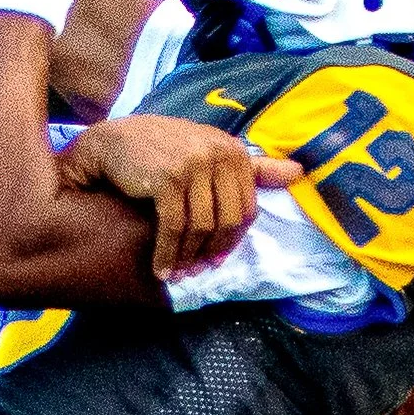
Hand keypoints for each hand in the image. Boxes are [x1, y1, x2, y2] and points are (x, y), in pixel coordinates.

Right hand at [59, 116, 301, 279]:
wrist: (113, 141)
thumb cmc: (163, 151)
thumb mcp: (211, 151)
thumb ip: (255, 166)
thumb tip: (299, 172)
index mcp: (233, 150)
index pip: (246, 209)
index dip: (232, 240)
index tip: (216, 259)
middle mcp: (217, 153)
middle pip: (227, 221)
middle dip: (211, 252)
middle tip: (196, 271)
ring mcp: (193, 165)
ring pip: (201, 227)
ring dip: (186, 256)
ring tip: (176, 272)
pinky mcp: (168, 178)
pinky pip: (174, 227)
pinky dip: (167, 253)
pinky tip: (160, 268)